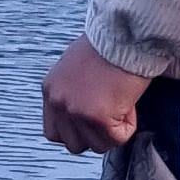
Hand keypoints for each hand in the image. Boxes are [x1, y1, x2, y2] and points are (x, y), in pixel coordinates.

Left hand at [43, 36, 151, 153]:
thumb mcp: (77, 68)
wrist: (125, 34)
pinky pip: (117, 138)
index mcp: (50, 89)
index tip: (93, 119)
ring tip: (121, 104)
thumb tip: (86, 113)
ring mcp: (75, 111)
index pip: (54, 132)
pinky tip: (129, 103)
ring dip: (112, 131)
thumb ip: (74, 93)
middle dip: (94, 134)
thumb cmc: (109, 44)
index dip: (77, 131)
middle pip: (73, 144)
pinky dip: (128, 126)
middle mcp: (58, 102)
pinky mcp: (96, 117)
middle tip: (111, 113)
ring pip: (96, 145)